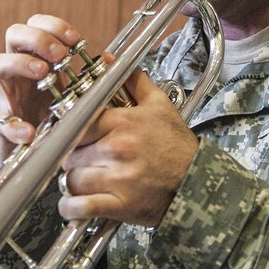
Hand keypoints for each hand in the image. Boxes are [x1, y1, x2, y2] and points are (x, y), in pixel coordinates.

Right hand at [0, 15, 80, 166]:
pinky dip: (15, 126)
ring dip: (20, 63)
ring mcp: (7, 93)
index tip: (74, 38)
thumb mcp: (71, 91)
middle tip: (58, 54)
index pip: (36, 25)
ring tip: (42, 74)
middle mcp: (18, 70)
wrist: (37, 150)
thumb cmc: (54, 114)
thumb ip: (86, 76)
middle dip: (37, 38)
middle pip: (14, 34)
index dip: (53, 25)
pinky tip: (29, 131)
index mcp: (36, 59)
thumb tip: (111, 61)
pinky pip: (1, 121)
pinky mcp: (2, 123)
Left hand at [57, 67, 197, 226]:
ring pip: (71, 179)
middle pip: (69, 152)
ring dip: (72, 183)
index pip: (75, 123)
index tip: (71, 137)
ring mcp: (116, 179)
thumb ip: (132, 81)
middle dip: (72, 158)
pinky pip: (78, 207)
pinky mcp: (118, 205)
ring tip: (83, 181)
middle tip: (81, 161)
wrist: (198, 183)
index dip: (69, 132)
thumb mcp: (159, 106)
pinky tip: (74, 205)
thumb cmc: (177, 147)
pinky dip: (71, 209)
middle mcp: (116, 149)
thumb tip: (109, 59)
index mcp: (122, 123)